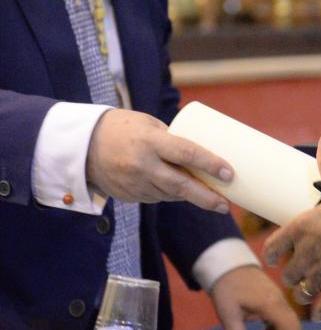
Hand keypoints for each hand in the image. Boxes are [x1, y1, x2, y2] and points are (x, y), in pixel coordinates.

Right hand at [87, 108, 232, 210]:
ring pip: (171, 195)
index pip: (186, 154)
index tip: (229, 173)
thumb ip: (171, 139)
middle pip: (181, 186)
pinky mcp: (128, 195)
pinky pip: (156, 197)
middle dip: (207, 198)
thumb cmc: (121, 127)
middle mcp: (142, 165)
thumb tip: (201, 154)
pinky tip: (183, 193)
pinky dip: (171, 195)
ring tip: (212, 199)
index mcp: (149, 141)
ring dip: (192, 197)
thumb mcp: (147, 124)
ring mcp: (134, 183)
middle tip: (226, 205)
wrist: (82, 145)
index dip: (210, 164)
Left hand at [210, 265, 300, 329]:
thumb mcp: (228, 315)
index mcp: (272, 305)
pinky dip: (280, 324)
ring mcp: (280, 296)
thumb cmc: (226, 288)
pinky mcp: (277, 295)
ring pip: (291, 320)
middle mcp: (281, 301)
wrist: (227, 264)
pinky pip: (285, 313)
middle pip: (295, 326)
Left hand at [264, 131, 320, 319]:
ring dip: (305, 291)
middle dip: (292, 273)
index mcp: (301, 230)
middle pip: (289, 273)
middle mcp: (306, 257)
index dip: (273, 251)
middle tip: (298, 270)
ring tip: (310, 289)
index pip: (275, 245)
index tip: (274, 254)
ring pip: (303, 292)